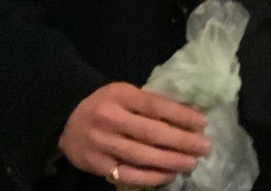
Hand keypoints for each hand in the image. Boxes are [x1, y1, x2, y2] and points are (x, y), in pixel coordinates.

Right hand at [58, 82, 208, 186]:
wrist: (66, 118)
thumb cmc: (104, 103)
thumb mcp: (125, 92)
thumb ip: (151, 103)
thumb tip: (188, 113)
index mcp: (121, 95)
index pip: (156, 106)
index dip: (181, 115)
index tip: (202, 123)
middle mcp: (111, 119)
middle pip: (151, 133)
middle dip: (181, 141)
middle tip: (204, 147)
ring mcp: (102, 143)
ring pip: (142, 156)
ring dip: (170, 161)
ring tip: (190, 163)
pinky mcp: (97, 165)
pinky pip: (128, 174)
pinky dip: (150, 177)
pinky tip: (168, 175)